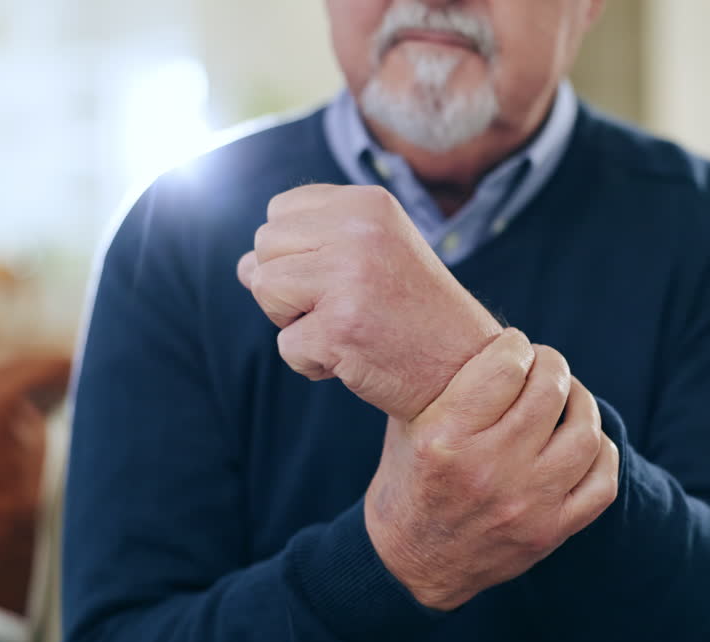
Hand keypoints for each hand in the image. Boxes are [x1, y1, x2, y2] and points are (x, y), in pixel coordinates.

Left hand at [238, 184, 502, 419]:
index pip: (280, 211)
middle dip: (289, 286)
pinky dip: (312, 363)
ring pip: (264, 289)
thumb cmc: (414, 313)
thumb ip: (309, 249)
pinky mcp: (339, 329)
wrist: (466, 371)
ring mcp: (348, 278)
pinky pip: (286, 346)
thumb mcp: (370, 257)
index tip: (342, 276)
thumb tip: (242, 267)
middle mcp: (358, 231)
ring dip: (295, 322)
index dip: (297, 252)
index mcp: (367, 203)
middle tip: (346, 307)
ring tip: (347, 328)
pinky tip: (355, 358)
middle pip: (264, 247)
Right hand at [364, 328, 619, 610]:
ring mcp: (524, 505)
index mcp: (445, 439)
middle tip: (544, 366)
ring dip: (582, 404)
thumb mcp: (409, 425)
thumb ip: (447, 382)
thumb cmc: (409, 480)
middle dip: (552, 366)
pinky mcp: (548, 533)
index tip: (514, 346)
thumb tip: (494, 332)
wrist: (409, 565)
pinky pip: (602, 482)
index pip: (506, 366)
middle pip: (550, 392)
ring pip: (584, 433)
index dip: (516, 345)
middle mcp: (488, 471)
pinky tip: (583, 441)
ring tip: (567, 398)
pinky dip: (601, 453)